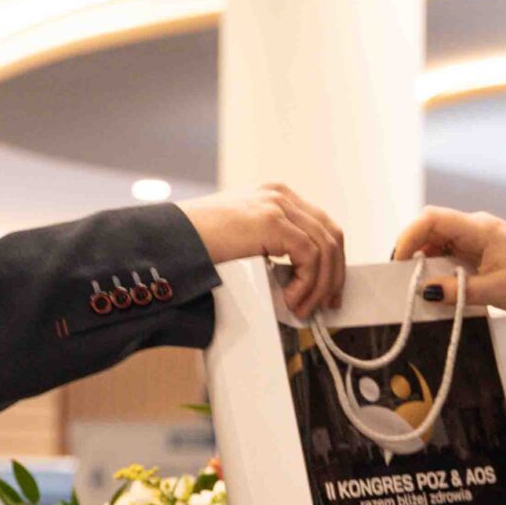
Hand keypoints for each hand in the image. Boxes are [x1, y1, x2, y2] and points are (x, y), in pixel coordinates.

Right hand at [178, 183, 345, 315]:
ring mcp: (277, 205)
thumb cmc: (197, 245)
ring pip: (325, 247)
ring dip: (319, 285)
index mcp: (275, 197)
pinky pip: (310, 255)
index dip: (332, 261)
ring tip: (302, 308)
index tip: (328, 290)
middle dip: (334, 274)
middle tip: (327, 304)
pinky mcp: (272, 220)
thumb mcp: (242, 240)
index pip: (321, 226)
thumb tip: (295, 280)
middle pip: (331, 235)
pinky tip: (291, 299)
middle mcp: (280, 196)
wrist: (171, 239)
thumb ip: (269, 247)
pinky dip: (307, 283)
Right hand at [391, 207, 505, 316]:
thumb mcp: (493, 292)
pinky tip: (439, 284)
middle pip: (431, 227)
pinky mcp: (480, 247)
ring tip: (419, 285)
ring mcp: (477, 236)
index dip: (409, 236)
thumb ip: (457, 291)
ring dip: (426, 260)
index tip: (399, 263)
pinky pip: (451, 250)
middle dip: (413, 249)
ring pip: (439, 239)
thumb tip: (424, 292)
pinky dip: (439, 265)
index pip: (432, 218)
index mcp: (479, 229)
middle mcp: (475, 226)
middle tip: (403, 278)